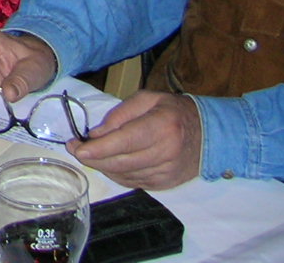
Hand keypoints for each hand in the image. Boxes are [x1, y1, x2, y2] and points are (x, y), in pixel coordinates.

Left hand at [69, 90, 201, 189]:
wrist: (208, 135)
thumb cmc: (173, 111)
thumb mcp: (148, 99)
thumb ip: (120, 114)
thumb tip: (96, 134)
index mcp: (162, 126)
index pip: (125, 141)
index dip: (99, 148)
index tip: (77, 148)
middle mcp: (166, 153)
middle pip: (121, 162)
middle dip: (93, 158)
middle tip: (75, 148)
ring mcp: (167, 173)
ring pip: (124, 175)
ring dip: (102, 166)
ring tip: (90, 153)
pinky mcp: (165, 184)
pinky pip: (133, 183)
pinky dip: (116, 174)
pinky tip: (109, 163)